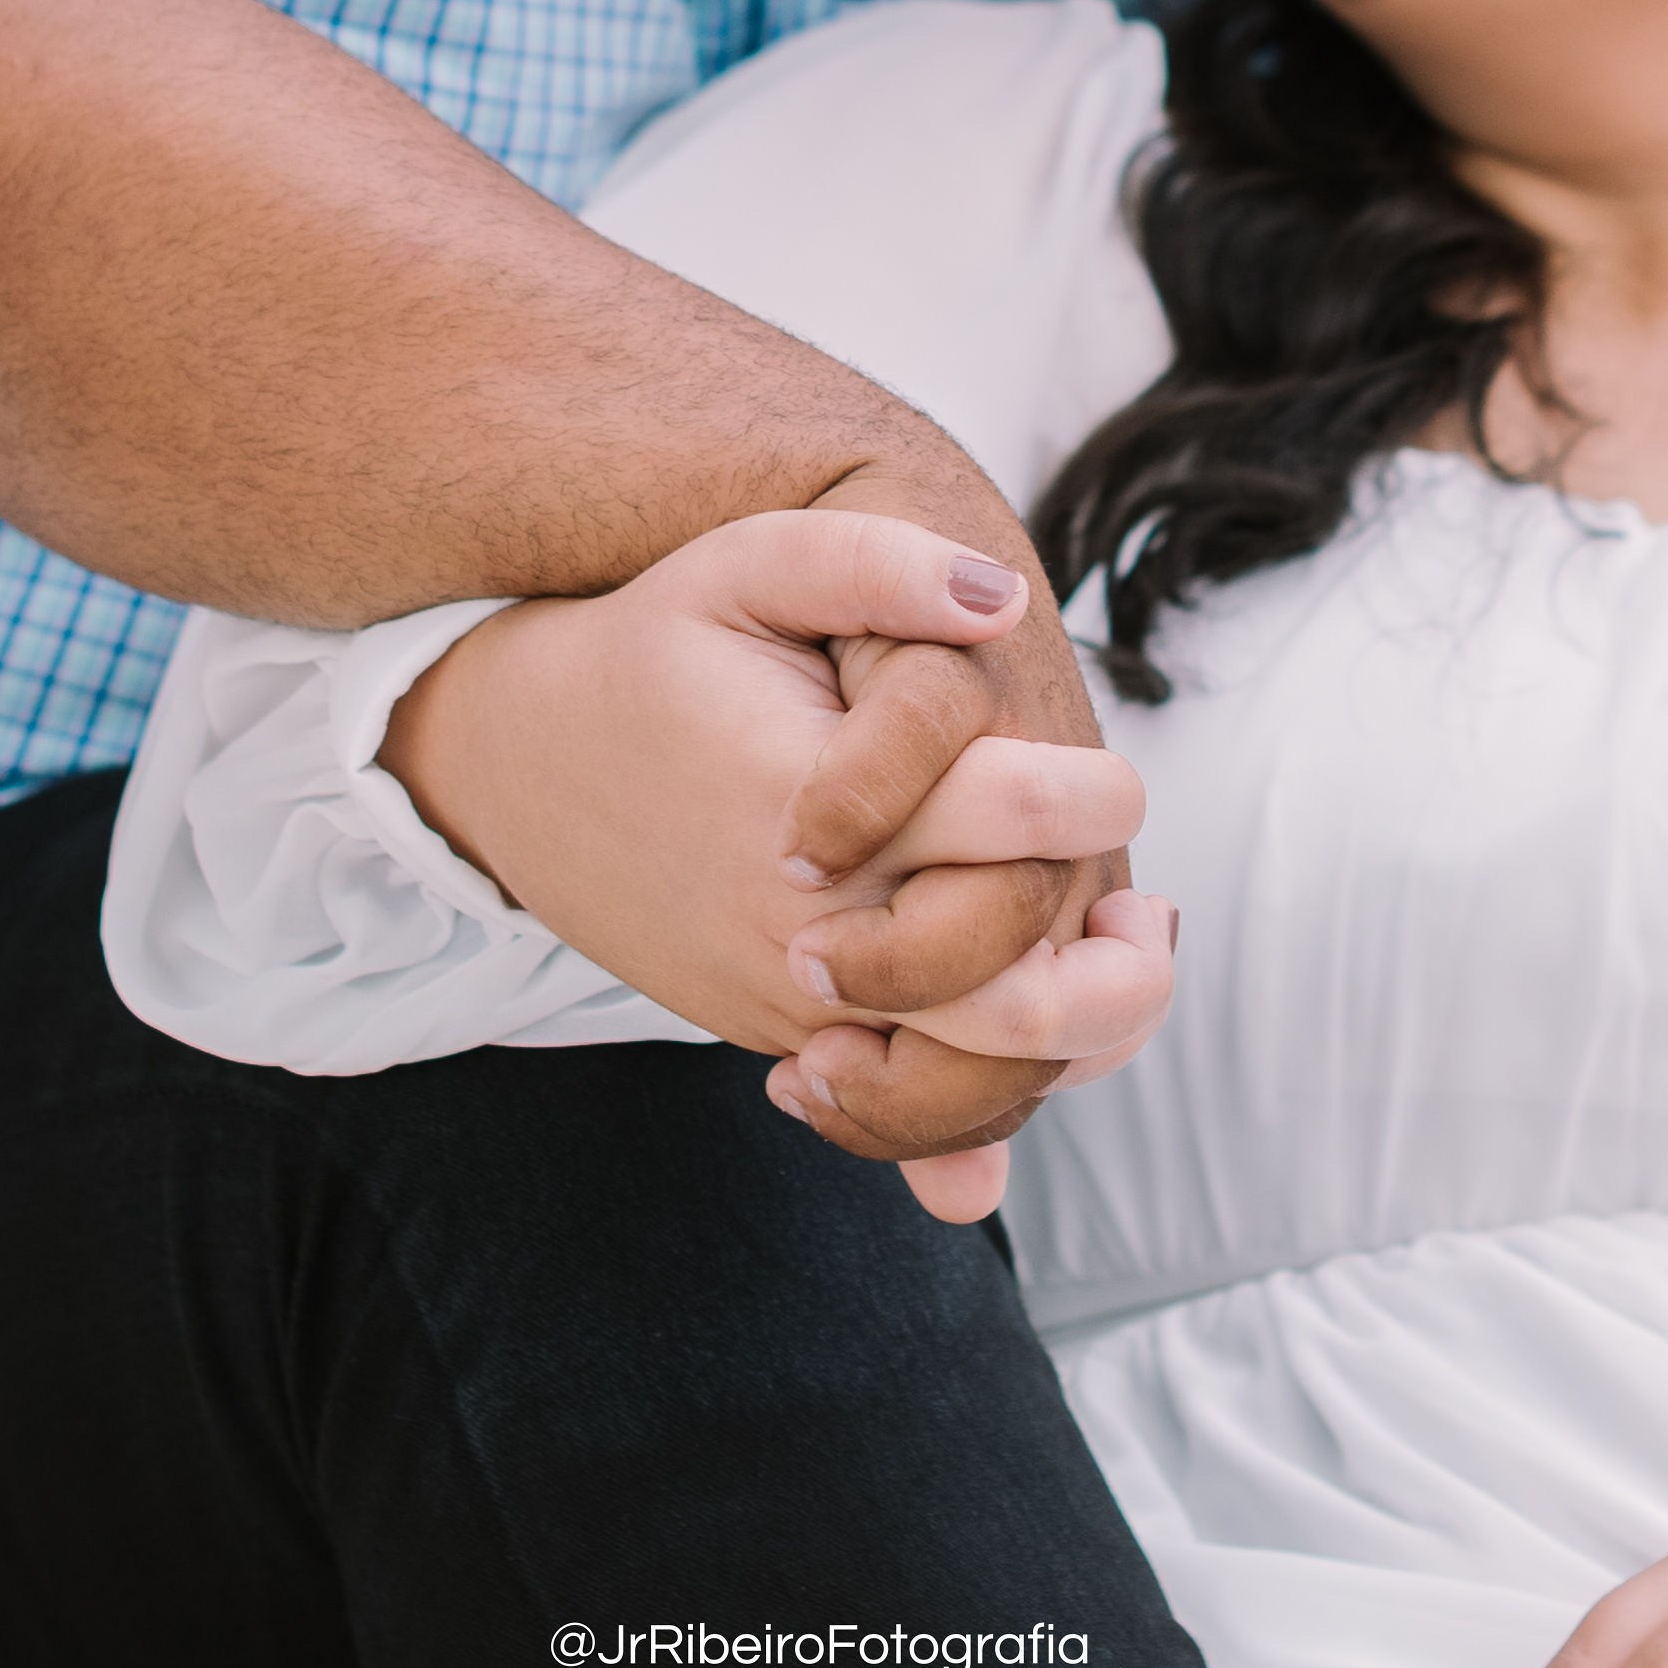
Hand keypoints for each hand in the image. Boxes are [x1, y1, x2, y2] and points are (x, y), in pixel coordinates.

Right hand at [380, 508, 1171, 1167]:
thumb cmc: (656, 647)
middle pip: (1011, 991)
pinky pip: (913, 1103)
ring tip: (1119, 961)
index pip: (1002, 822)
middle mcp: (806, 923)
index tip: (1112, 778)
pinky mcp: (781, 1036)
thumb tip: (1001, 601)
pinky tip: (1041, 1009)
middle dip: (1114, 961)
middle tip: (1149, 908)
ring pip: (974, 1076)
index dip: (1090, 797)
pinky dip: (996, 1084)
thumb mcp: (745, 566)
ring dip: (1077, 1037)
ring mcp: (791, 998)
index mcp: (809, 800)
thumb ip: (876, 565)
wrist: (517, 763)